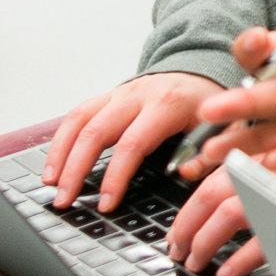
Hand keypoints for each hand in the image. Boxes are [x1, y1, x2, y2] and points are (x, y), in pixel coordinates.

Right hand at [44, 70, 221, 211]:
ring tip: (50, 185)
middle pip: (96, 132)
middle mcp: (139, 94)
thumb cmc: (212, 106)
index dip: (116, 176)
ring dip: (61, 154)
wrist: (203, 71)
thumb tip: (185, 174)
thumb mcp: (225, 128)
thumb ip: (209, 153)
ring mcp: (120, 92)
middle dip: (76, 169)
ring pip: (79, 120)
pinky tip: (54, 163)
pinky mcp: (109, 95)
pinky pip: (77, 114)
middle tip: (65, 201)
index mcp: (168, 104)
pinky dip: (61, 139)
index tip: (106, 204)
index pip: (132, 143)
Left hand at [166, 152, 275, 275]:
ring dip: (204, 242)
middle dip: (186, 225)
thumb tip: (219, 204)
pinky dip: (239, 261)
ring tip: (197, 262)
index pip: (215, 176)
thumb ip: (262, 180)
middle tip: (178, 250)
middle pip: (213, 193)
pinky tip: (229, 272)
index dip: (188, 207)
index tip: (179, 229)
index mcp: (271, 157)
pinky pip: (262, 242)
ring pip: (229, 213)